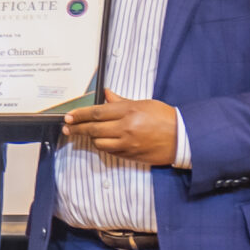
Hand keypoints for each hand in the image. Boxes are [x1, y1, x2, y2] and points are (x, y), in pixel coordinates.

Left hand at [62, 90, 178, 164]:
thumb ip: (121, 101)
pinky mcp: (131, 155)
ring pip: (99, 142)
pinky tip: (101, 142)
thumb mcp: (144, 103)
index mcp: (129, 111)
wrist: (182, 137)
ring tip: (85, 134)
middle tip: (67, 127)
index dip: (80, 115)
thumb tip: (106, 94)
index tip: (69, 116)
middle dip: (77, 128)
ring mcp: (128, 143)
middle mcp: (126, 128)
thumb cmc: (164, 117)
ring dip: (91, 138)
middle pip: (93, 129)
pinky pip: (110, 151)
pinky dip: (103, 146)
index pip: (97, 113)